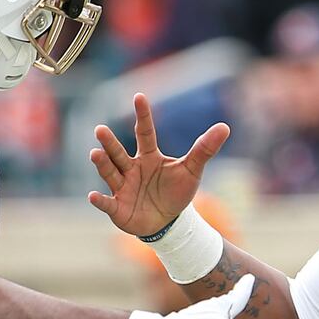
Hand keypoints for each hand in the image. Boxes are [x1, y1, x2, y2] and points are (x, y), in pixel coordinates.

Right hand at [88, 93, 228, 236]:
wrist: (168, 222)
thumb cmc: (176, 192)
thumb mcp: (192, 170)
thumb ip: (204, 149)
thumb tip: (225, 127)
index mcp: (149, 156)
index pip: (145, 133)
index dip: (143, 116)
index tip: (139, 97)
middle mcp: (131, 168)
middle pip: (119, 153)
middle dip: (109, 143)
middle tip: (100, 129)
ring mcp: (122, 187)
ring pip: (110, 173)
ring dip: (102, 164)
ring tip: (95, 153)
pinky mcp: (118, 207)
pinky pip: (107, 203)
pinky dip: (100, 201)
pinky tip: (93, 196)